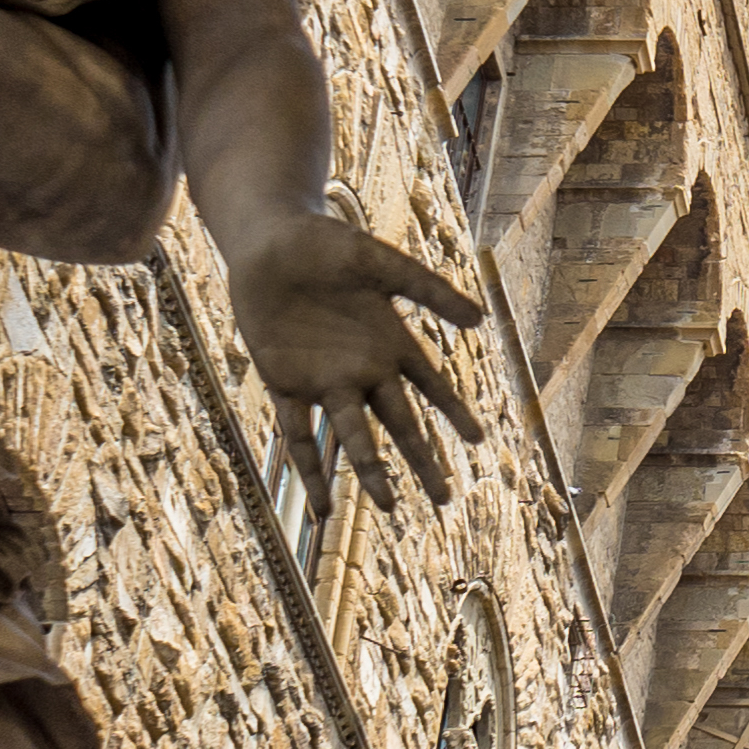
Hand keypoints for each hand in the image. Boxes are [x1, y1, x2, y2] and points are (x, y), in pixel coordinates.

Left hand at [229, 212, 482, 507]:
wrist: (268, 241)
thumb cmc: (327, 245)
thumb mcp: (382, 263)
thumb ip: (428, 289)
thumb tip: (481, 319)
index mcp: (390, 342)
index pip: (430, 386)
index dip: (453, 412)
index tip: (478, 441)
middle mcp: (361, 369)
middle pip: (399, 423)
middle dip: (421, 459)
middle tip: (443, 497)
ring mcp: (323, 381)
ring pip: (352, 436)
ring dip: (370, 471)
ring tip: (388, 506)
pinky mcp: (284, 383)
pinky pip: (297, 434)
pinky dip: (308, 470)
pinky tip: (319, 506)